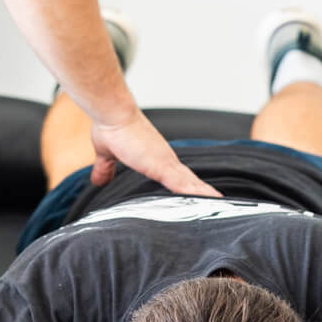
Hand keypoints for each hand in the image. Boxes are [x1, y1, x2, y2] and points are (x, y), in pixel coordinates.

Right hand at [88, 109, 220, 198]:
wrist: (112, 114)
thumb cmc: (110, 128)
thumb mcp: (106, 154)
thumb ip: (105, 167)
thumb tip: (98, 179)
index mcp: (155, 158)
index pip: (176, 176)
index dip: (188, 187)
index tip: (199, 197)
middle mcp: (165, 159)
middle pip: (189, 181)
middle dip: (203, 194)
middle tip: (221, 206)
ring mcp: (166, 162)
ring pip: (191, 184)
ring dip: (205, 195)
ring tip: (223, 207)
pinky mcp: (162, 166)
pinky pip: (184, 185)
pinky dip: (198, 193)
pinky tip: (211, 201)